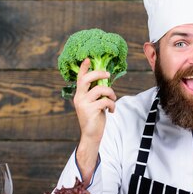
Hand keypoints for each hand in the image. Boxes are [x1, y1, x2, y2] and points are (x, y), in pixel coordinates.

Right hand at [72, 58, 115, 182]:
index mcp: (79, 94)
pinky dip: (112, 104)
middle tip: (108, 74)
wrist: (91, 135)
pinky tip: (112, 110)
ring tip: (113, 98)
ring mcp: (83, 104)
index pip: (79, 78)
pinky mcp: (90, 110)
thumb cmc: (94, 118)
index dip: (84, 68)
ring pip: (100, 89)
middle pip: (86, 79)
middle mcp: (79, 97)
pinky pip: (105, 101)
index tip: (88, 58)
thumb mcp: (94, 103)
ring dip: (111, 92)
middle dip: (98, 73)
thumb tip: (105, 81)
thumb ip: (96, 93)